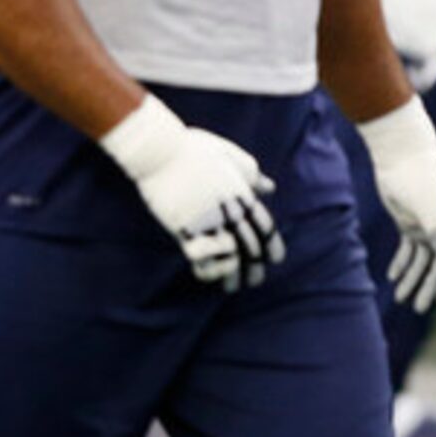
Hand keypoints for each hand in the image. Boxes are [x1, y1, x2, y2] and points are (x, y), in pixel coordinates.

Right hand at [100, 95, 283, 290]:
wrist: (161, 151)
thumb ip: (251, 175)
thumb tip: (269, 188)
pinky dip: (212, 268)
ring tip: (232, 287)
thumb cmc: (192, 149)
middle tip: (254, 281)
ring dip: (233, 276)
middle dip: (255, 268)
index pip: (266, 228)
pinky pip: (205, 259)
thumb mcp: (230, 156)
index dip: (272, 246)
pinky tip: (212, 270)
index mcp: (243, 196)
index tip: (274, 259)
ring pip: (231, 259)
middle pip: (252, 248)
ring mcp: (209, 222)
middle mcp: (231, 212)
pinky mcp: (185, 229)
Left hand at [359, 100, 435, 310]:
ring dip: (413, 278)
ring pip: (422, 259)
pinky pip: (408, 248)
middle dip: (429, 286)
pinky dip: (402, 262)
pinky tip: (392, 276)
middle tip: (417, 307)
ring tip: (400, 298)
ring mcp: (427, 224)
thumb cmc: (421, 178)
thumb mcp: (432, 207)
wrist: (400, 152)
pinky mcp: (409, 220)